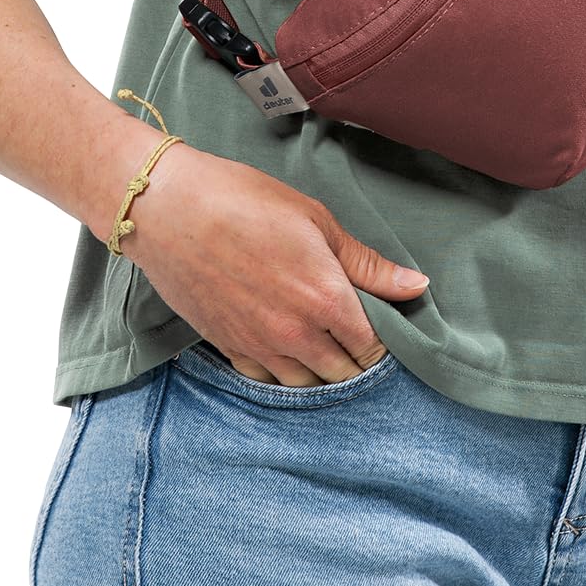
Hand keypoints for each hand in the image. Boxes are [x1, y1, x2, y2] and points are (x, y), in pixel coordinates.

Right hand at [122, 144, 428, 386]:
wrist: (168, 209)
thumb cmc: (244, 201)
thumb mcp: (315, 221)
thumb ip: (367, 264)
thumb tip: (417, 286)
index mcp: (326, 299)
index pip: (372, 347)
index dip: (384, 342)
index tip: (384, 329)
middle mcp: (296, 333)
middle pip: (342, 373)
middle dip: (357, 361)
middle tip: (357, 338)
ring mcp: (259, 346)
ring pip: (305, 383)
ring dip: (321, 371)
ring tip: (325, 347)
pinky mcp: (228, 347)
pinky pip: (266, 379)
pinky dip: (282, 371)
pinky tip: (286, 350)